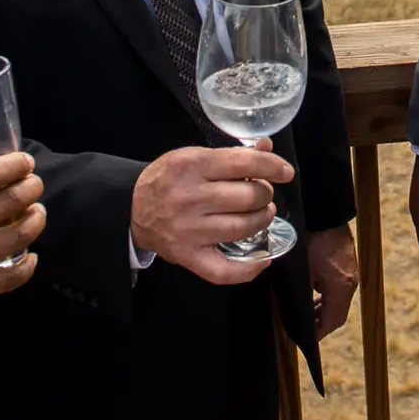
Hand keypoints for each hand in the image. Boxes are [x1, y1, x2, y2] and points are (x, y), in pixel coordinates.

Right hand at [0, 153, 45, 331]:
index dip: (13, 166)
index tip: (25, 162)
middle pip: (8, 202)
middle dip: (30, 189)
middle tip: (35, 185)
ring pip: (15, 237)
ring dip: (34, 222)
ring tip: (37, 214)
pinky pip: (7, 279)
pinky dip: (26, 268)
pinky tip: (31, 258)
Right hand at [132, 141, 295, 283]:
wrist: (133, 210)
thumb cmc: (169, 179)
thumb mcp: (194, 156)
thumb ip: (232, 155)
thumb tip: (268, 149)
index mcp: (192, 166)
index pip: (244, 163)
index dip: (272, 166)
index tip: (285, 172)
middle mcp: (190, 198)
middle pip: (249, 197)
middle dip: (265, 194)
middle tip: (261, 195)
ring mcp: (189, 230)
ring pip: (244, 228)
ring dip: (262, 221)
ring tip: (260, 215)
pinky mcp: (188, 256)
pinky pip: (224, 271)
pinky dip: (249, 269)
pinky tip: (262, 259)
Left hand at [305, 224, 358, 335]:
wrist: (323, 212)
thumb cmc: (311, 239)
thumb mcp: (302, 271)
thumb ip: (301, 294)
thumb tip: (295, 311)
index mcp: (341, 287)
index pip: (333, 320)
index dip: (319, 332)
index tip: (305, 339)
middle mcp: (351, 282)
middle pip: (338, 313)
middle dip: (321, 323)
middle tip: (303, 327)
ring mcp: (351, 272)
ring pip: (339, 301)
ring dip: (324, 309)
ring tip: (307, 312)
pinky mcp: (347, 263)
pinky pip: (339, 287)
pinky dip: (327, 295)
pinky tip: (314, 292)